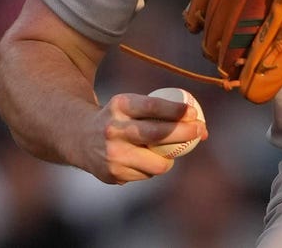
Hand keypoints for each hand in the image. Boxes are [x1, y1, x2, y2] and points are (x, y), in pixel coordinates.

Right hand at [75, 92, 207, 183]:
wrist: (79, 137)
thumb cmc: (119, 119)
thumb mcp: (130, 106)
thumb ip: (161, 114)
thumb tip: (202, 130)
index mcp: (120, 106)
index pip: (152, 106)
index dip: (175, 110)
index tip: (193, 113)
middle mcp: (114, 129)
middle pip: (157, 134)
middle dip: (184, 133)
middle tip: (200, 130)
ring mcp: (113, 154)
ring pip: (157, 163)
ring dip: (168, 159)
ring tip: (165, 152)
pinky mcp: (112, 174)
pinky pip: (146, 175)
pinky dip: (150, 169)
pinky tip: (140, 160)